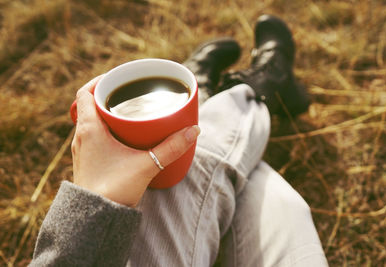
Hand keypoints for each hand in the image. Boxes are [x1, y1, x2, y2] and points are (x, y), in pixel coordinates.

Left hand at [71, 76, 199, 206]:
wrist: (95, 219)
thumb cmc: (113, 191)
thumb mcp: (147, 165)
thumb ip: (172, 148)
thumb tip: (193, 131)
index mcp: (89, 129)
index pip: (85, 92)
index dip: (99, 81)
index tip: (116, 79)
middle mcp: (81, 136)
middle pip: (89, 105)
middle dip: (109, 97)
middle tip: (128, 95)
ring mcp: (82, 150)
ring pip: (90, 121)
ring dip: (106, 114)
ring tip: (127, 113)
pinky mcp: (87, 161)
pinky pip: (92, 136)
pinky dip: (105, 130)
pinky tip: (122, 138)